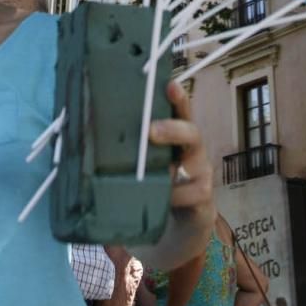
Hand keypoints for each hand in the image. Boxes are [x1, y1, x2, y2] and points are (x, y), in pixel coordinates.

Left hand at [152, 82, 213, 225]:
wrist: (184, 220)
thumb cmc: (162, 184)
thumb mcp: (150, 164)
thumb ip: (138, 149)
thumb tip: (101, 132)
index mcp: (180, 137)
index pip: (182, 111)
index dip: (178, 98)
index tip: (170, 84)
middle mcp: (195, 151)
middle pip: (192, 133)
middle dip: (172, 129)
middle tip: (150, 130)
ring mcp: (203, 173)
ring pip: (189, 167)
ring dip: (168, 172)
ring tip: (148, 176)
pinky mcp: (204, 197)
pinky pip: (188, 195)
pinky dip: (171, 197)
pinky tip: (159, 200)